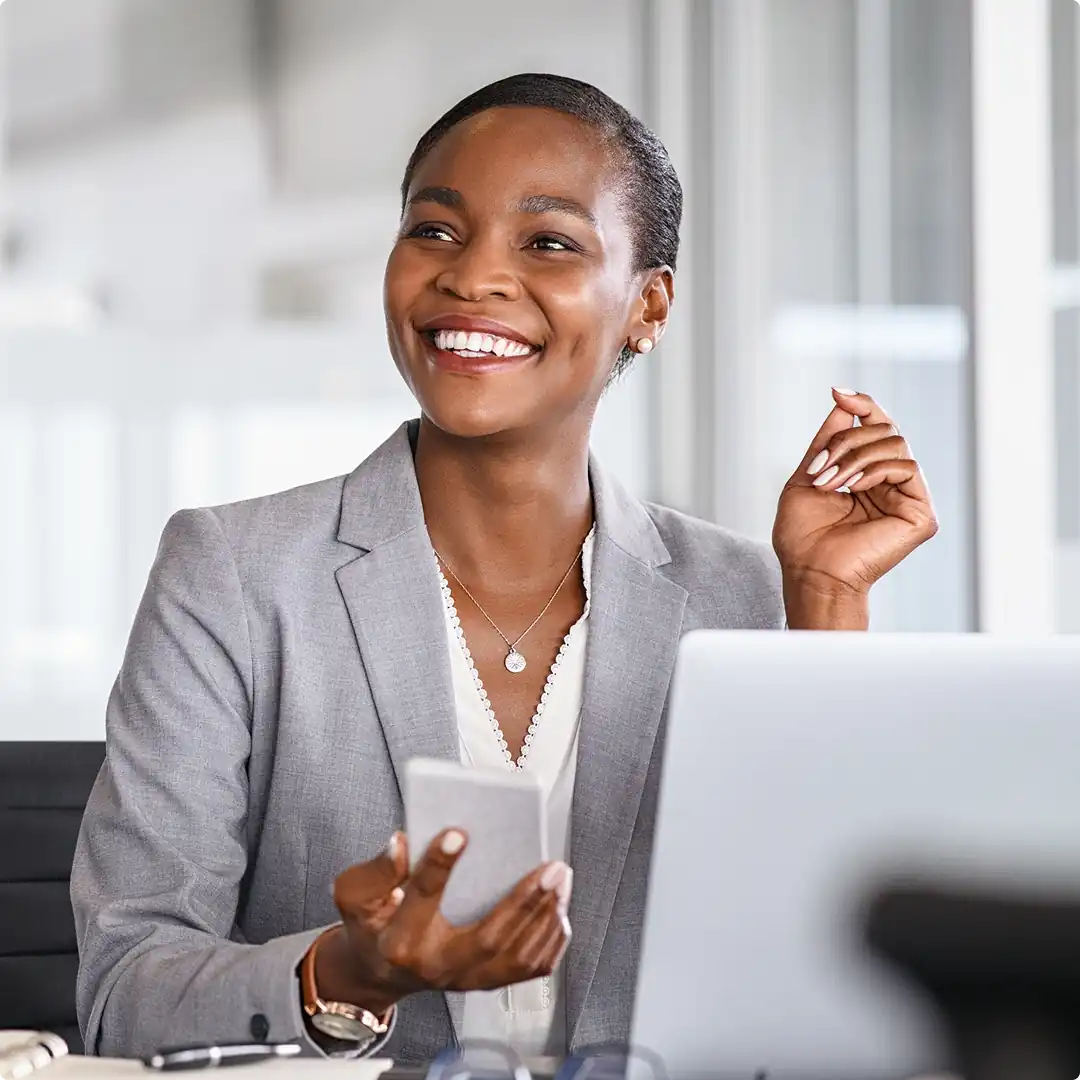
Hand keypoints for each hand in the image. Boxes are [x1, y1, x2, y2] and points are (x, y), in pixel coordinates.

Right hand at [314, 829, 571, 1014]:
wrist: (379, 972)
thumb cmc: (372, 926)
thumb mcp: (355, 895)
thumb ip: (375, 871)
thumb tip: (400, 844)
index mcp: (400, 940)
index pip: (421, 899)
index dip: (438, 865)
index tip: (458, 833)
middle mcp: (436, 964)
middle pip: (488, 938)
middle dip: (524, 901)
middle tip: (549, 866)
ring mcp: (465, 978)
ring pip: (516, 956)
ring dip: (545, 916)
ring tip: (560, 879)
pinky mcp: (486, 981)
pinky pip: (529, 969)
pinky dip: (550, 939)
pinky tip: (559, 909)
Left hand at [773, 388, 937, 624]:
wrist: (810, 572)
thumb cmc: (803, 537)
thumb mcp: (807, 477)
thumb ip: (826, 442)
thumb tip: (843, 402)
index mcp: (867, 476)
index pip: (875, 428)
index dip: (862, 405)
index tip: (838, 392)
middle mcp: (891, 484)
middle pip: (884, 429)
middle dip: (845, 441)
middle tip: (820, 468)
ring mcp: (908, 497)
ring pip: (894, 443)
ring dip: (854, 457)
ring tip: (831, 483)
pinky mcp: (921, 513)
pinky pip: (906, 466)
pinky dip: (874, 469)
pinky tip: (853, 488)